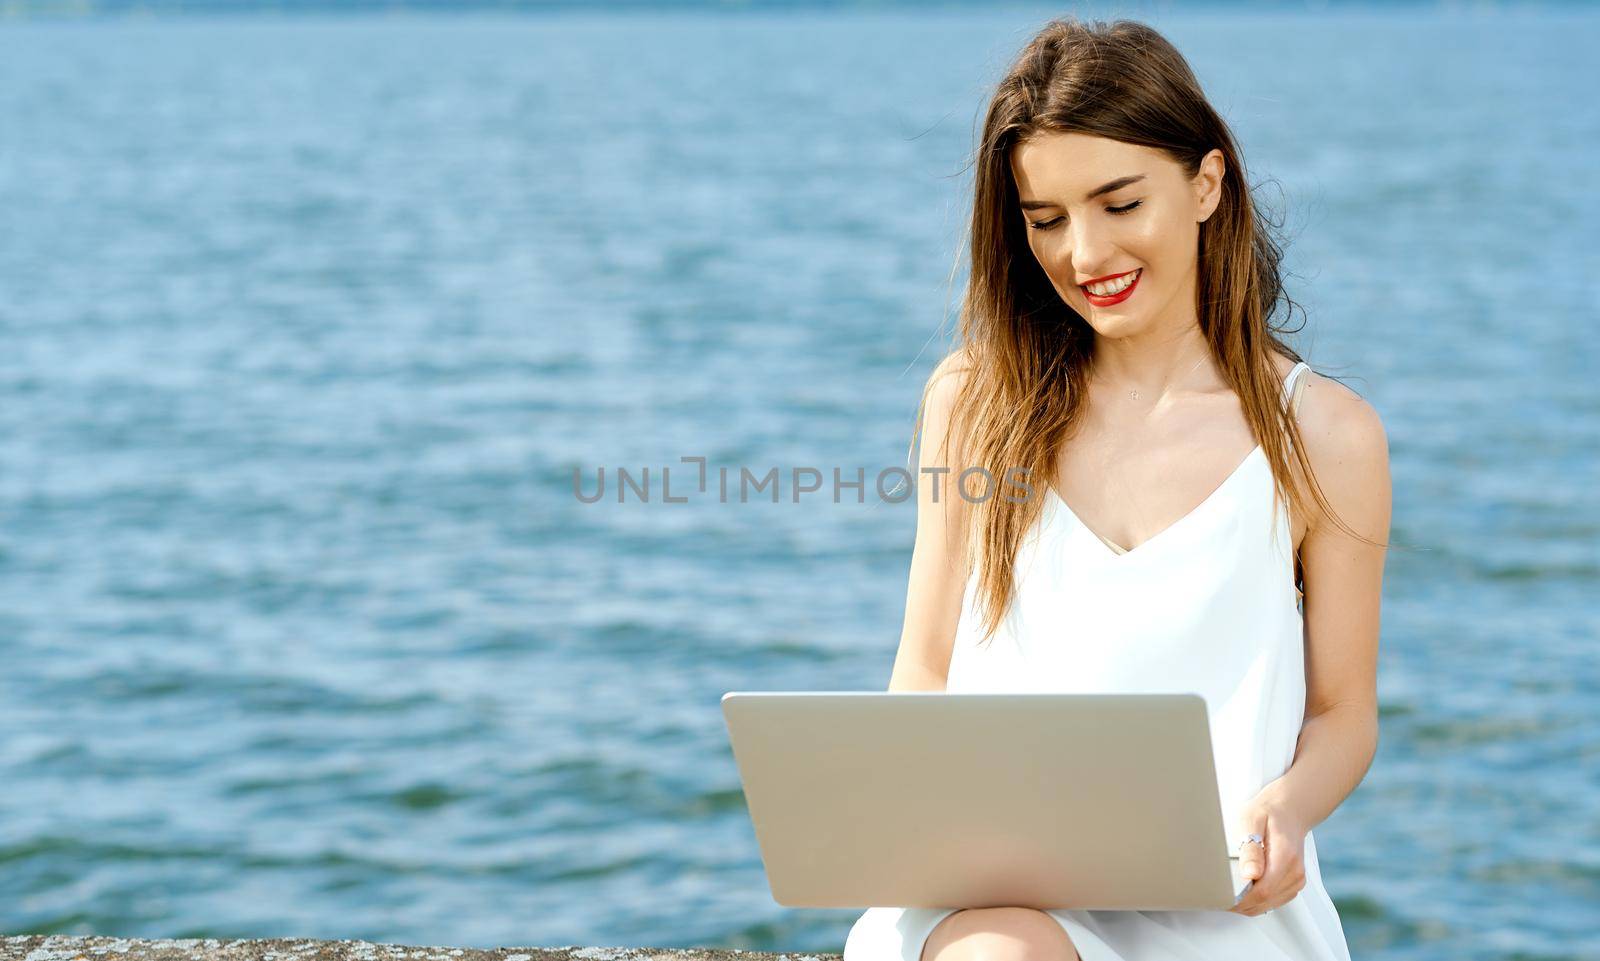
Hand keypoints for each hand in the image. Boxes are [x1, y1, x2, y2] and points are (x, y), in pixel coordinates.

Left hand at [1228, 787, 1307, 915]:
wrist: (1288, 811)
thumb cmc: (1267, 814)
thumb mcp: (1251, 820)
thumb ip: (1250, 849)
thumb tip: (1250, 874)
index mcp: (1285, 856)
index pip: (1263, 891)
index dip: (1240, 899)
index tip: (1221, 895)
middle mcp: (1295, 873)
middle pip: (1263, 902)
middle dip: (1239, 902)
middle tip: (1218, 892)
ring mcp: (1296, 881)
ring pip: (1267, 905)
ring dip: (1246, 903)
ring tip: (1229, 889)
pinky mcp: (1293, 885)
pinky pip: (1272, 902)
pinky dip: (1256, 901)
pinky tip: (1243, 889)